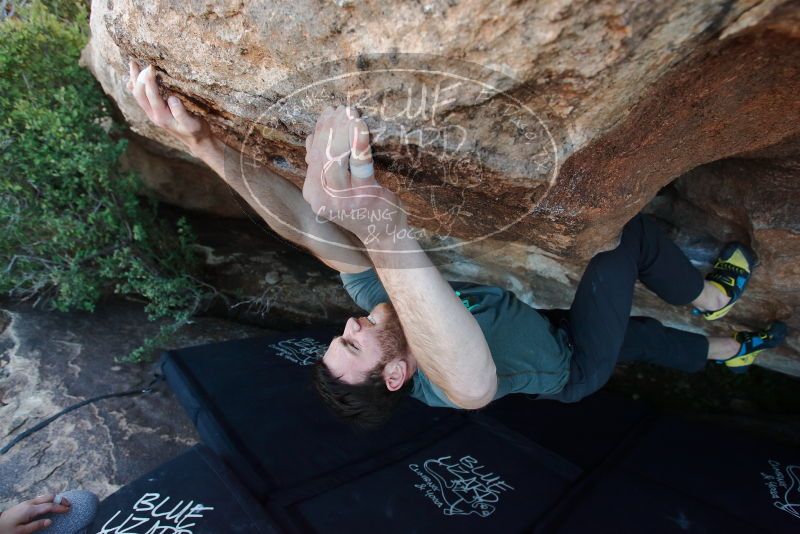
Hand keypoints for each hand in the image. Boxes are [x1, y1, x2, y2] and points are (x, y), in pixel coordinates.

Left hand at [0, 494, 69, 533]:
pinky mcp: (24, 504)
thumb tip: (50, 521)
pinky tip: (51, 504)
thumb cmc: (7, 530)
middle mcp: (29, 503)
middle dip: (60, 499)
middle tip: (69, 504)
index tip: (68, 509)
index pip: (49, 506)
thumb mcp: (21, 532)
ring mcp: (26, 502)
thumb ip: (36, 525)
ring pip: (44, 496)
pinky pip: (40, 499)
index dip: (60, 507)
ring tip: (62, 503)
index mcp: (29, 510)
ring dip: (54, 498)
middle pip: (48, 497)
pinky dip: (48, 499)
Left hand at [127, 61, 211, 155]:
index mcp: (162, 116)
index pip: (151, 95)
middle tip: (138, 62)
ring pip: (137, 95)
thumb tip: (172, 98)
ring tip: (132, 64)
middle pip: (139, 94)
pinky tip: (134, 78)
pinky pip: (141, 98)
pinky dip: (136, 86)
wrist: (197, 141)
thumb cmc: (197, 131)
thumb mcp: (193, 124)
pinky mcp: (155, 111)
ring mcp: (152, 113)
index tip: (151, 66)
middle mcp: (154, 115)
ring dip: (134, 79)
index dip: (149, 80)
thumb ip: (182, 113)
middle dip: (138, 77)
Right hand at [303, 106, 406, 246]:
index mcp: (313, 193)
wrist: (384, 234)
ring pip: (335, 157)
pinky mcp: (364, 196)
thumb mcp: (337, 188)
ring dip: (343, 131)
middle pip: (322, 153)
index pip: (312, 154)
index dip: (320, 130)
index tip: (329, 112)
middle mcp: (322, 197)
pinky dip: (358, 143)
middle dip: (331, 126)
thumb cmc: (363, 207)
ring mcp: (343, 199)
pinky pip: (359, 165)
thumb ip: (323, 166)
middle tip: (343, 109)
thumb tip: (311, 138)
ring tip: (351, 113)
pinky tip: (361, 126)